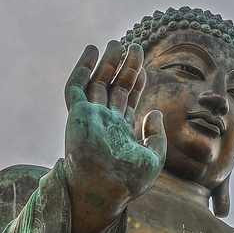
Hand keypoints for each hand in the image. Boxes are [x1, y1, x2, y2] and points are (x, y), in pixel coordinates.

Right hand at [64, 41, 165, 232]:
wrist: (105, 189)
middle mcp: (104, 122)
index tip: (143, 67)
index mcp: (120, 132)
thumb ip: (157, 136)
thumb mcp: (154, 159)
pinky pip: (77, 86)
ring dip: (107, 63)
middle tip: (135, 46)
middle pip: (114, 87)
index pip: (128, 100)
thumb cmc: (128, 182)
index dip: (136, 82)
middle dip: (124, 67)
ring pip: (97, 82)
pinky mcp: (77, 114)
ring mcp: (89, 117)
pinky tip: (93, 51)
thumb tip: (154, 113)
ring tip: (118, 43)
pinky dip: (83, 67)